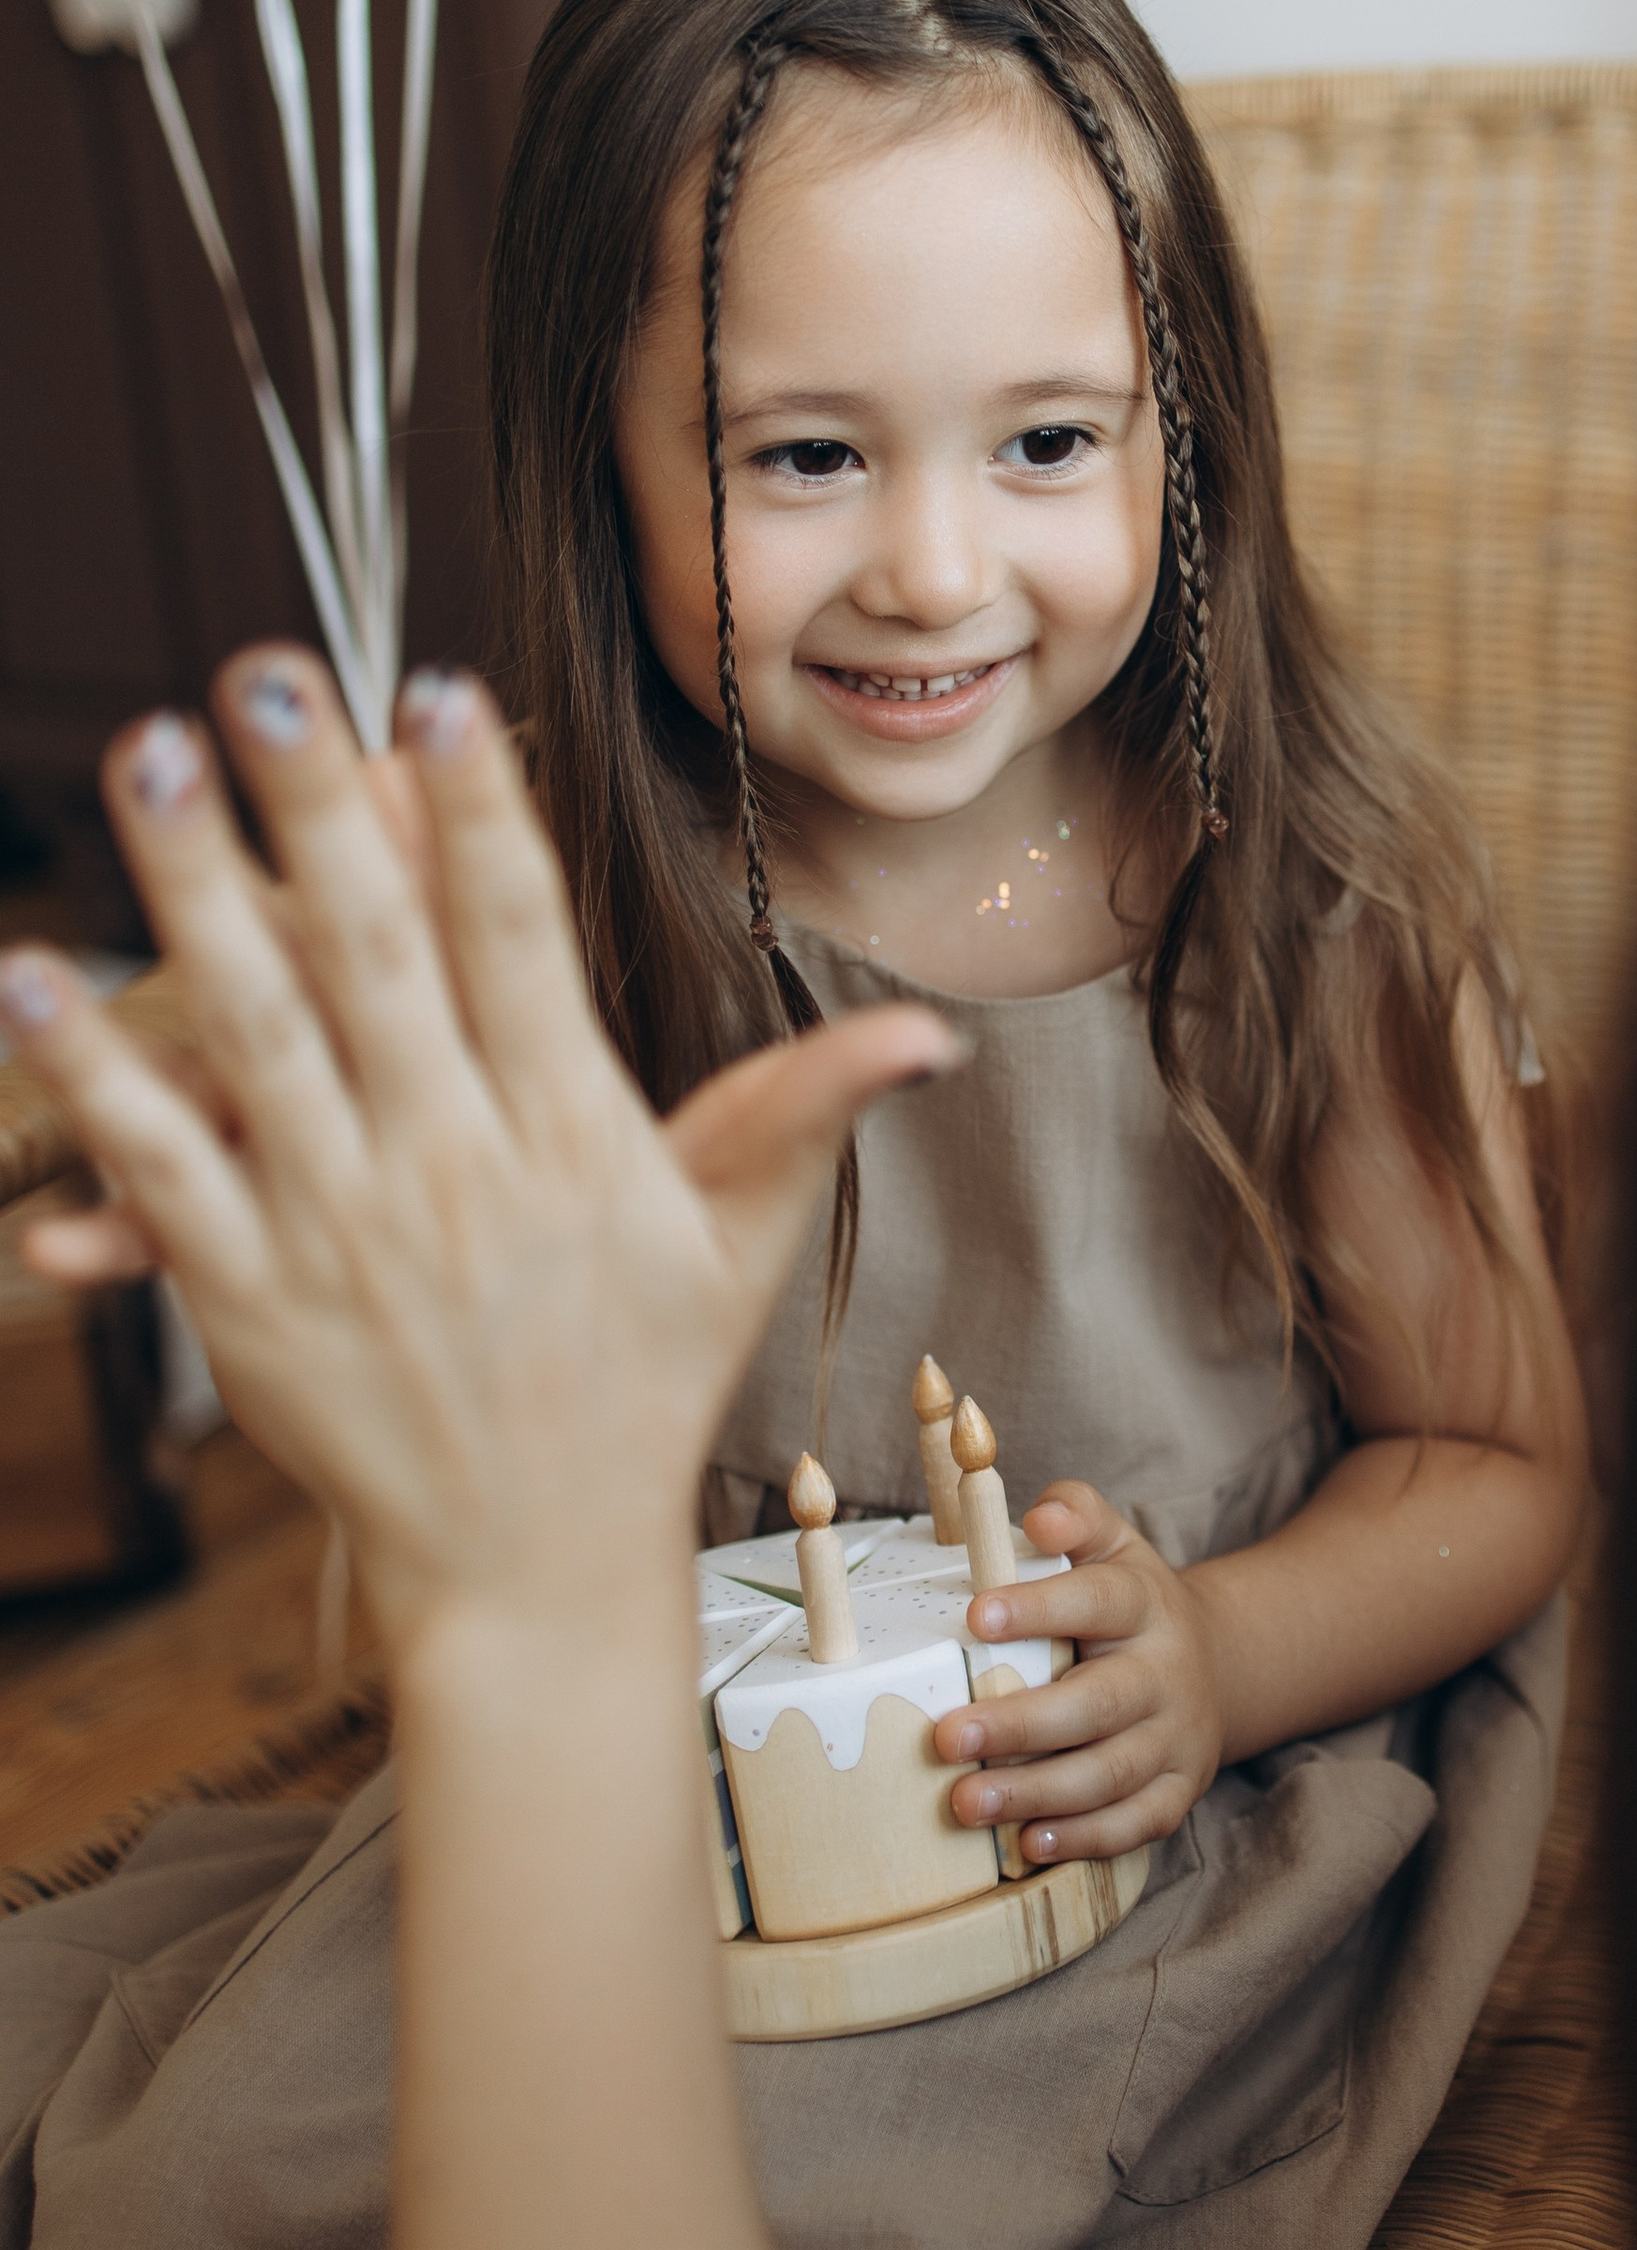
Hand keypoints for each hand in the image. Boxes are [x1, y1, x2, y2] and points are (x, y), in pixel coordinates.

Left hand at [0, 652, 959, 1658]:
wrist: (533, 1574)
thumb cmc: (638, 1392)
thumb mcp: (742, 1250)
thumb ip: (807, 1115)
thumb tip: (934, 1034)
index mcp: (571, 1135)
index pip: (521, 941)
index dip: (480, 814)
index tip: (438, 696)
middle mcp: (454, 1168)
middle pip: (375, 954)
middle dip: (318, 804)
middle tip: (261, 674)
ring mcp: (342, 1231)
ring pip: (256, 1033)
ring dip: (193, 890)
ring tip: (147, 757)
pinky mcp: (250, 1299)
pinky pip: (163, 1169)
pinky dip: (97, 1077)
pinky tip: (36, 972)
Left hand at [936, 1484, 1223, 1863]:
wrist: (1215, 1665)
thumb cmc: (1129, 1604)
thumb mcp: (1112, 1544)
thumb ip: (1076, 1514)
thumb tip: (1039, 1518)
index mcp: (1145, 1604)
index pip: (1097, 1601)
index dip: (1039, 1609)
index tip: (975, 1616)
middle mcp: (1166, 1673)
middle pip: (1099, 1703)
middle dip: (1022, 1724)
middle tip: (946, 1737)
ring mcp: (1176, 1738)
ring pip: (1110, 1773)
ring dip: (1036, 1793)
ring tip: (965, 1802)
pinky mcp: (1178, 1791)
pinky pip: (1134, 1824)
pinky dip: (1084, 1838)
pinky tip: (1028, 1843)